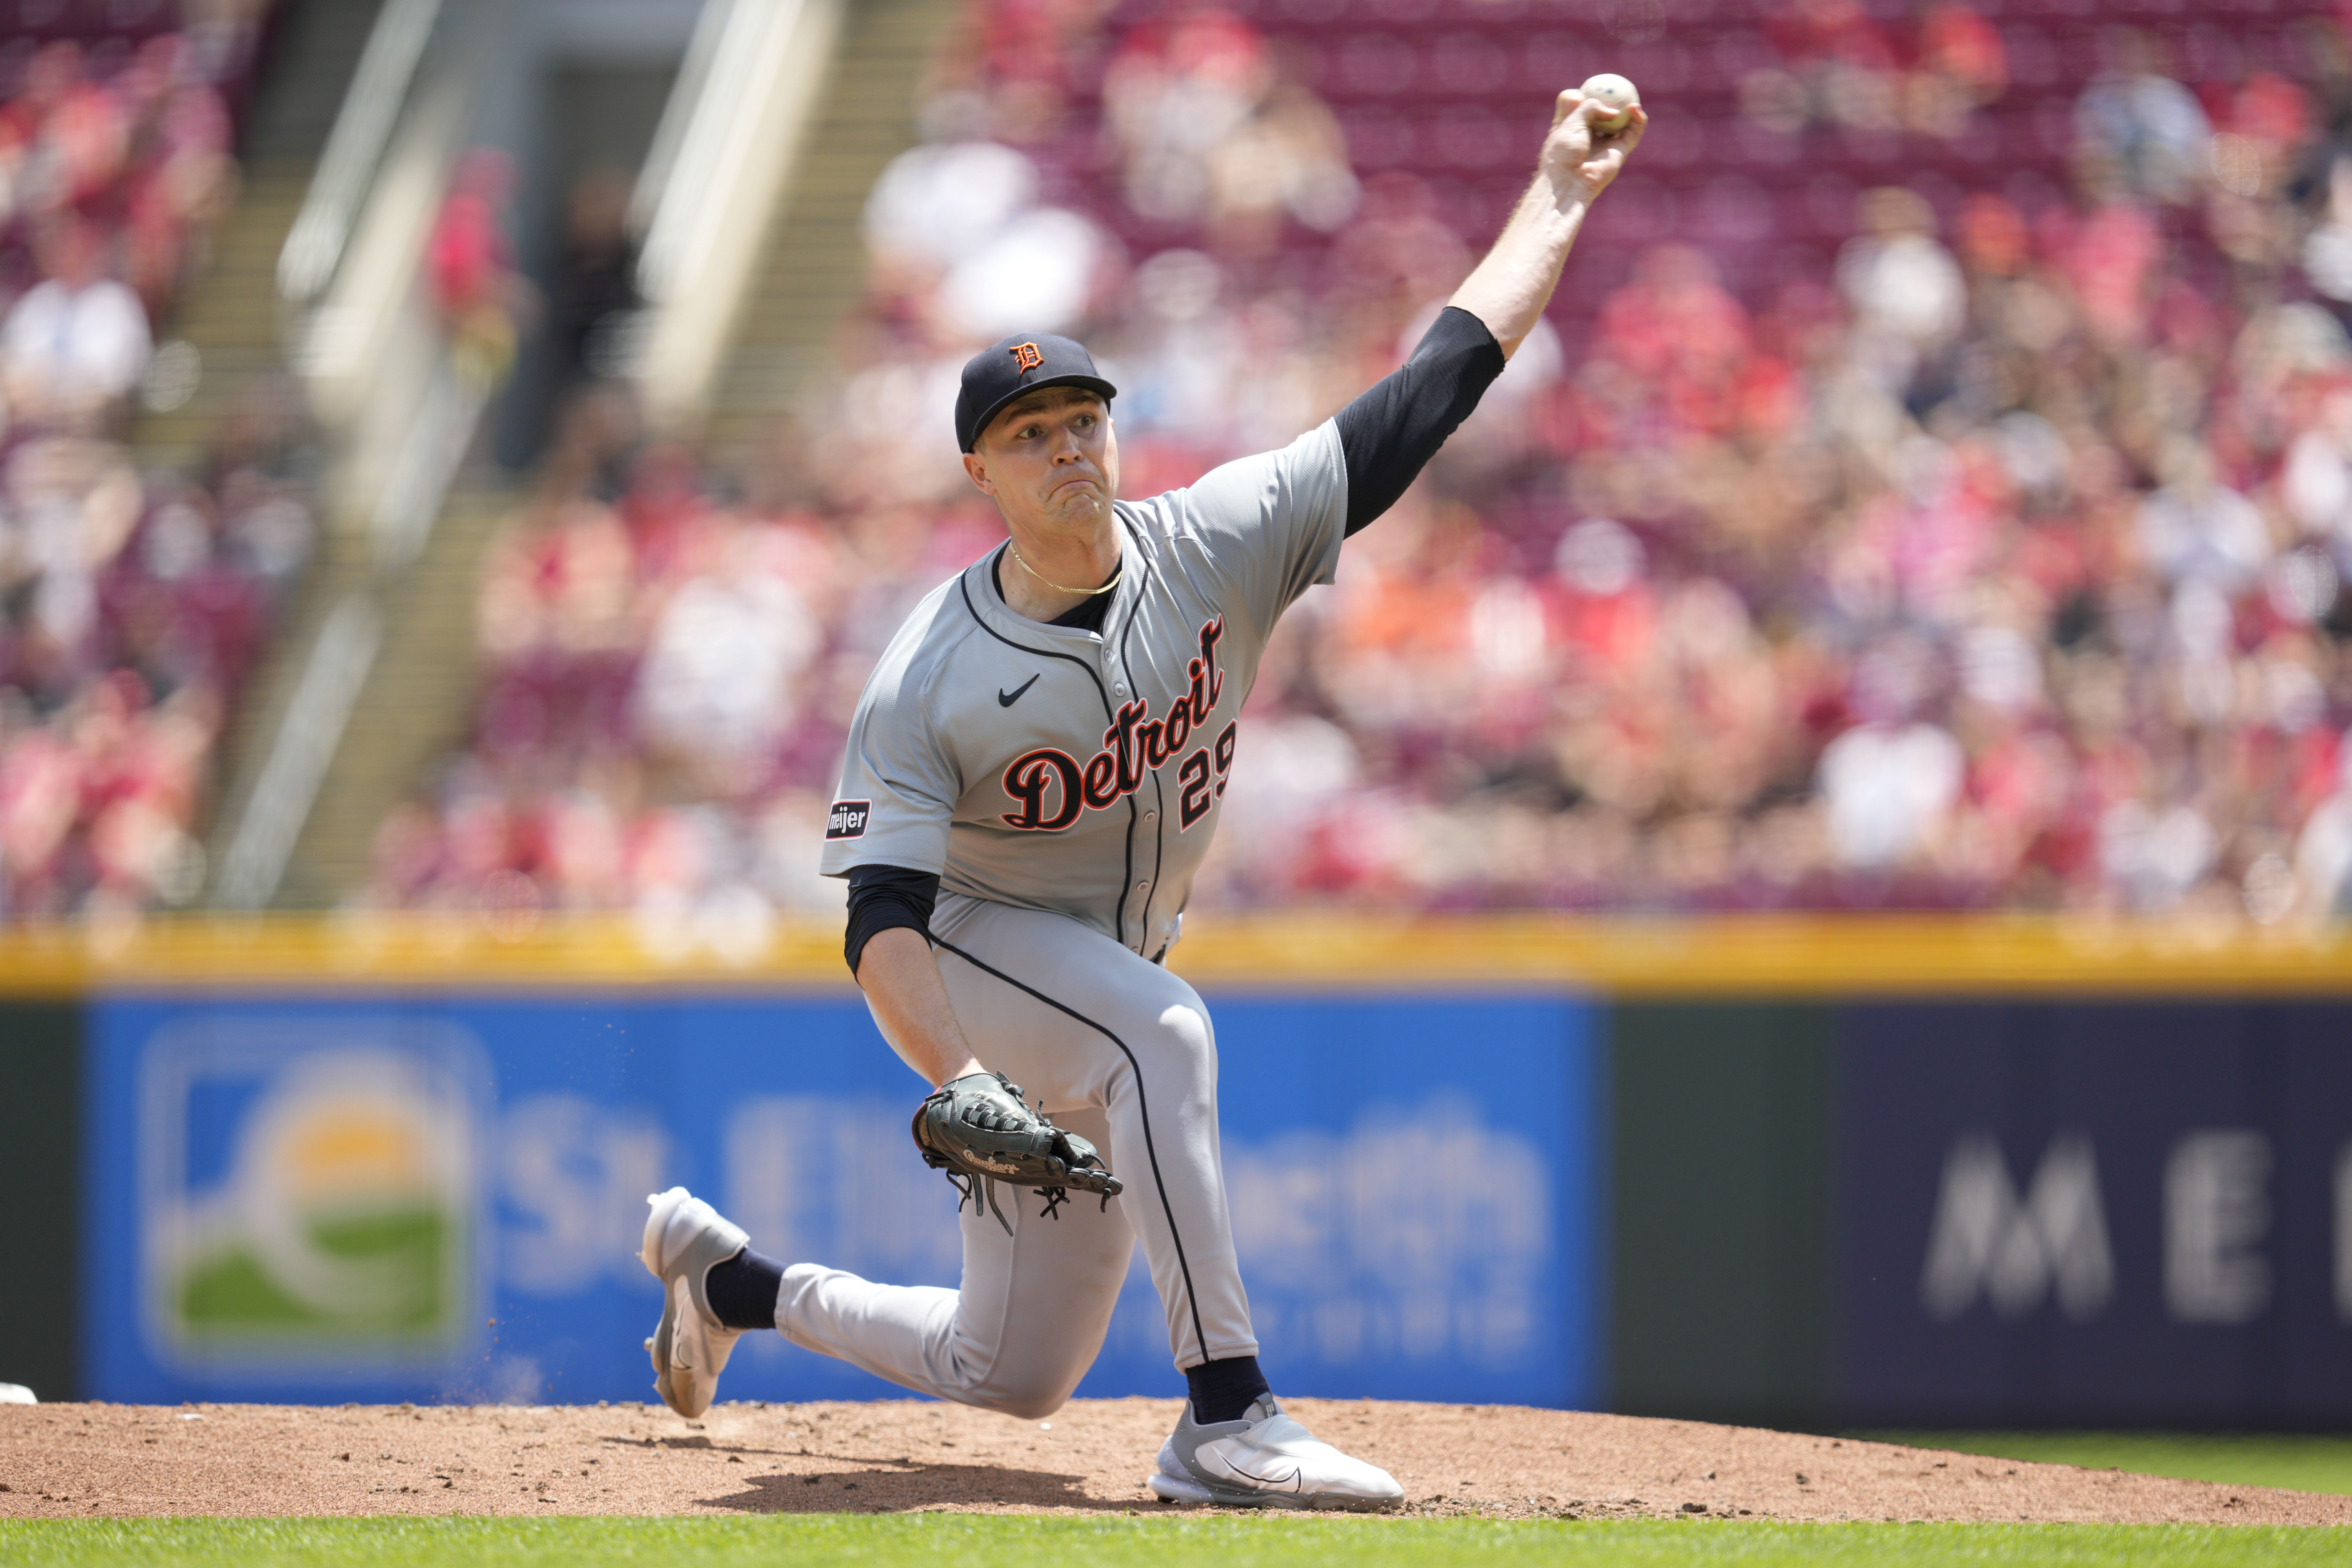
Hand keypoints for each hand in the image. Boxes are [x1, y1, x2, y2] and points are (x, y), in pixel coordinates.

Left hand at [1539, 88, 1645, 206]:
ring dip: (1627, 108)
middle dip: (1610, 100)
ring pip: (1622, 122)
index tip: (1588, 88)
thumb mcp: (1569, 121)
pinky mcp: (1620, 152)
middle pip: (1604, 114)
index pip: (1581, 108)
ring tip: (1628, 96)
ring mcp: (1606, 144)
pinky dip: (1638, 119)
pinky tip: (1634, 108)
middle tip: (1615, 86)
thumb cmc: (1563, 151)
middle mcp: (1590, 136)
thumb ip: (1588, 106)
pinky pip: (1633, 132)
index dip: (1585, 97)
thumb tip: (1612, 111)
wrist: (1569, 181)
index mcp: (1572, 129)